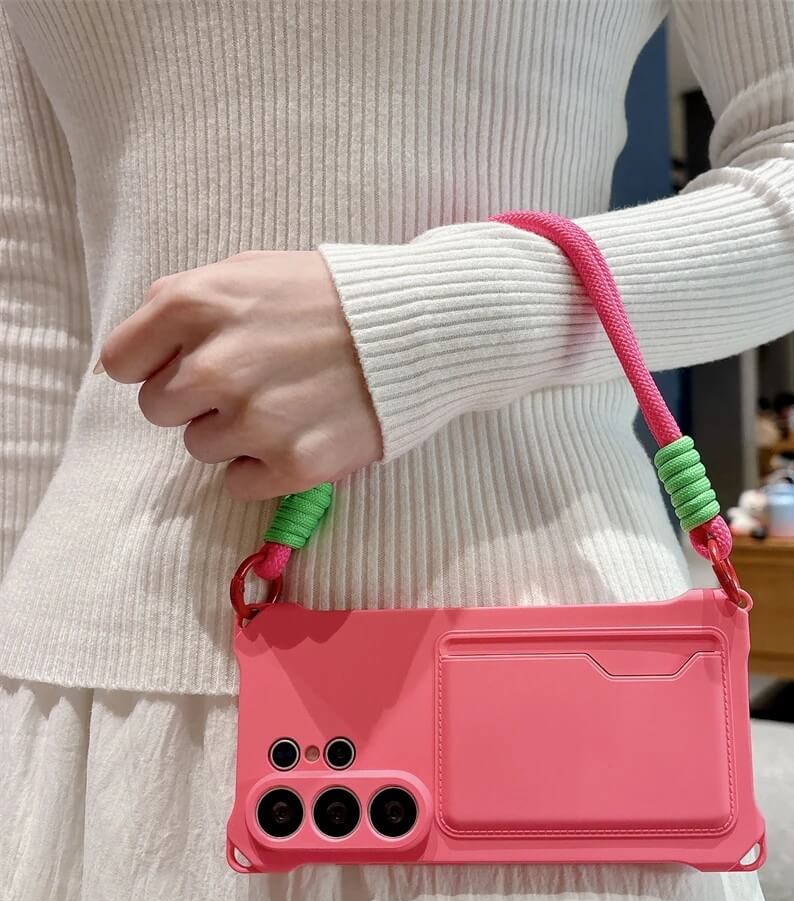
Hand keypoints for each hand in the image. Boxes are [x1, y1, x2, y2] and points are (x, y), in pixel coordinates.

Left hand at [98, 250, 382, 500]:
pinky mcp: (294, 464)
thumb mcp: (248, 271)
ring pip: (201, 448)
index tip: (188, 362)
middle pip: (159, 409)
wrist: (419, 328)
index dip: (154, 363)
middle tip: (252, 381)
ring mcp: (255, 419)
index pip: (120, 362)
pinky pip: (239, 483)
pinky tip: (300, 434)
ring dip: (235, 432)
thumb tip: (131, 354)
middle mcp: (215, 365)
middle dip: (196, 399)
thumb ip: (184, 303)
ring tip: (285, 403)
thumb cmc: (331, 297)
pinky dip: (264, 467)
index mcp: (195, 305)